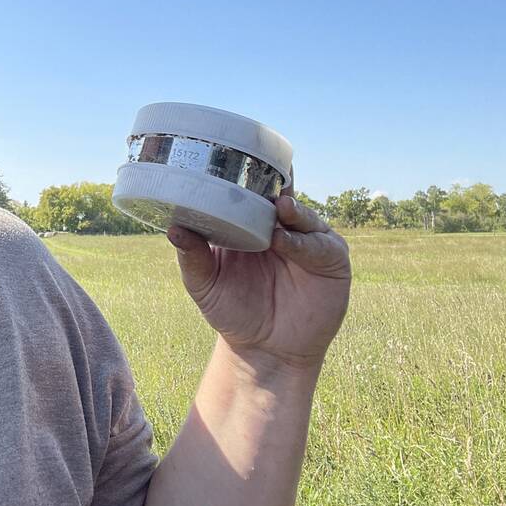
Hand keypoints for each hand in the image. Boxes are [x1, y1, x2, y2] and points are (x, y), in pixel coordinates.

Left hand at [167, 167, 350, 371]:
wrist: (263, 352)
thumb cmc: (233, 311)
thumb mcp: (204, 283)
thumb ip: (192, 255)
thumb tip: (173, 228)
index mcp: (253, 224)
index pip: (255, 191)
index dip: (250, 173)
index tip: (238, 153)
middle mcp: (284, 227)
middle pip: (284, 194)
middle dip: (275, 182)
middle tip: (262, 172)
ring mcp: (310, 243)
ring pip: (305, 216)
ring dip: (293, 210)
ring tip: (278, 208)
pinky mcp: (332, 263)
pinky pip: (322, 246)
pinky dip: (304, 242)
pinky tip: (285, 241)